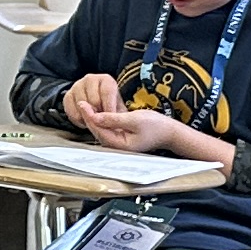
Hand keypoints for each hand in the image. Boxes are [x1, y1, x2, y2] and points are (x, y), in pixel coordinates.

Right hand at [61, 71, 125, 129]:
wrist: (97, 106)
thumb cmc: (110, 107)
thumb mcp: (119, 109)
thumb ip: (117, 114)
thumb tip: (113, 121)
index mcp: (106, 80)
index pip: (107, 92)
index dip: (109, 108)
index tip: (110, 118)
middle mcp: (90, 79)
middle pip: (93, 100)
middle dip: (98, 113)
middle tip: (102, 119)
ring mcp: (77, 86)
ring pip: (82, 106)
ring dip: (88, 117)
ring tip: (94, 120)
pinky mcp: (67, 96)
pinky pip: (72, 111)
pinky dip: (78, 120)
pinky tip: (85, 120)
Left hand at [68, 84, 185, 154]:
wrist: (169, 132)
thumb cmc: (156, 126)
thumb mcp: (134, 119)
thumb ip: (114, 119)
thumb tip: (96, 116)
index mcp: (120, 145)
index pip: (99, 130)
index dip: (89, 116)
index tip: (82, 103)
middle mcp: (117, 147)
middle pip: (97, 131)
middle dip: (89, 117)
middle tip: (81, 102)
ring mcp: (119, 143)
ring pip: (101, 130)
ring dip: (93, 118)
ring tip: (86, 105)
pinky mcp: (121, 138)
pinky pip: (107, 129)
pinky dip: (101, 120)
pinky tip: (97, 111)